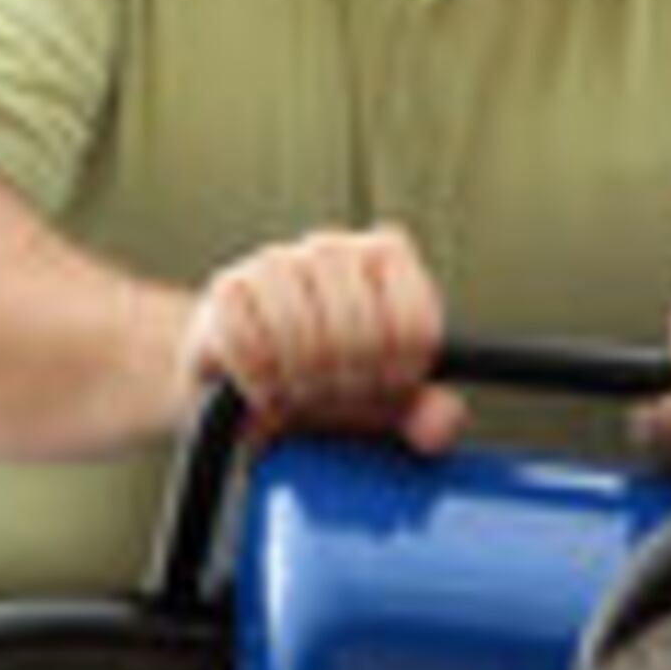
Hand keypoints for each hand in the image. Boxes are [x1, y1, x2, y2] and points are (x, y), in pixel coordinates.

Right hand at [183, 225, 467, 454]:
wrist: (250, 389)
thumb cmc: (329, 386)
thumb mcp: (388, 406)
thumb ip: (427, 414)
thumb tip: (442, 420)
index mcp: (386, 259)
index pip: (413, 322)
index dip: (400, 371)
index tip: (385, 384)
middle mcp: (332, 249)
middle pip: (358, 328)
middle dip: (349, 380)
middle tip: (336, 392)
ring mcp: (276, 262)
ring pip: (301, 331)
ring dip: (303, 380)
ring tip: (302, 391)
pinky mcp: (228, 289)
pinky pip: (250, 343)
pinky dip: (261, 380)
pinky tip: (267, 388)